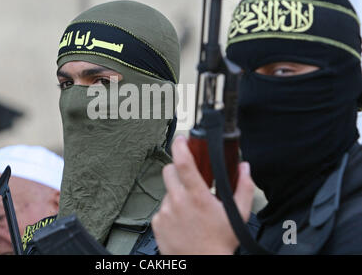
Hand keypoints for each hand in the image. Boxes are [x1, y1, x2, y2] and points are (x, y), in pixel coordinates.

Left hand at [152, 135, 254, 254]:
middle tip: (187, 178)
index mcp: (197, 196)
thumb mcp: (238, 215)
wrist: (202, 263)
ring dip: (176, 194)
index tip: (180, 139)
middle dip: (177, 169)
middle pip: (169, 171)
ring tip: (189, 210)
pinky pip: (161, 209)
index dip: (180, 146)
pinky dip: (170, 211)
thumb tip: (244, 169)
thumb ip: (243, 188)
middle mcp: (178, 202)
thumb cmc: (219, 243)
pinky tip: (182, 221)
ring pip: (167, 191)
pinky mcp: (158, 223)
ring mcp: (165, 212)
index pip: (184, 163)